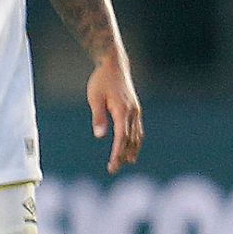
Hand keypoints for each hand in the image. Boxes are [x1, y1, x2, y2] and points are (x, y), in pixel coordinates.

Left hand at [87, 57, 142, 173]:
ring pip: (137, 135)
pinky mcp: (135, 108)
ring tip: (126, 162)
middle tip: (113, 169)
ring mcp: (136, 110)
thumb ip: (98, 117)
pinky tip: (132, 146)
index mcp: (123, 111)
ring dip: (132, 149)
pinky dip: (135, 140)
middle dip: (123, 155)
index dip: (117, 154)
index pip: (121, 138)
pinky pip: (138, 128)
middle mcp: (132, 112)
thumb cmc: (101, 80)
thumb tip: (100, 136)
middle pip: (130, 140)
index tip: (112, 166)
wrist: (114, 64)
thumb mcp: (95, 98)